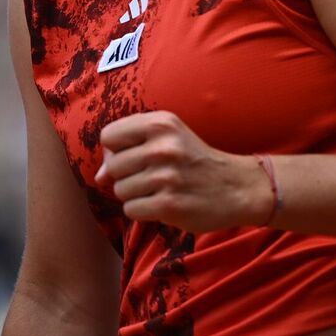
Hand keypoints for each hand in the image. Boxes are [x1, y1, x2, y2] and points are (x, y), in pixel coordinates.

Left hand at [96, 111, 273, 232]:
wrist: (236, 187)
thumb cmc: (195, 161)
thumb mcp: (169, 138)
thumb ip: (130, 148)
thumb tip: (99, 176)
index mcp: (161, 123)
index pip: (109, 136)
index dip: (115, 150)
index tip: (133, 157)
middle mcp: (163, 147)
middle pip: (112, 166)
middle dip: (125, 176)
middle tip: (150, 177)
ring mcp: (166, 176)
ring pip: (120, 190)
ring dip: (135, 195)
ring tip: (158, 190)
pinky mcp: (169, 204)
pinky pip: (131, 210)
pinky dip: (142, 211)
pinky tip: (161, 204)